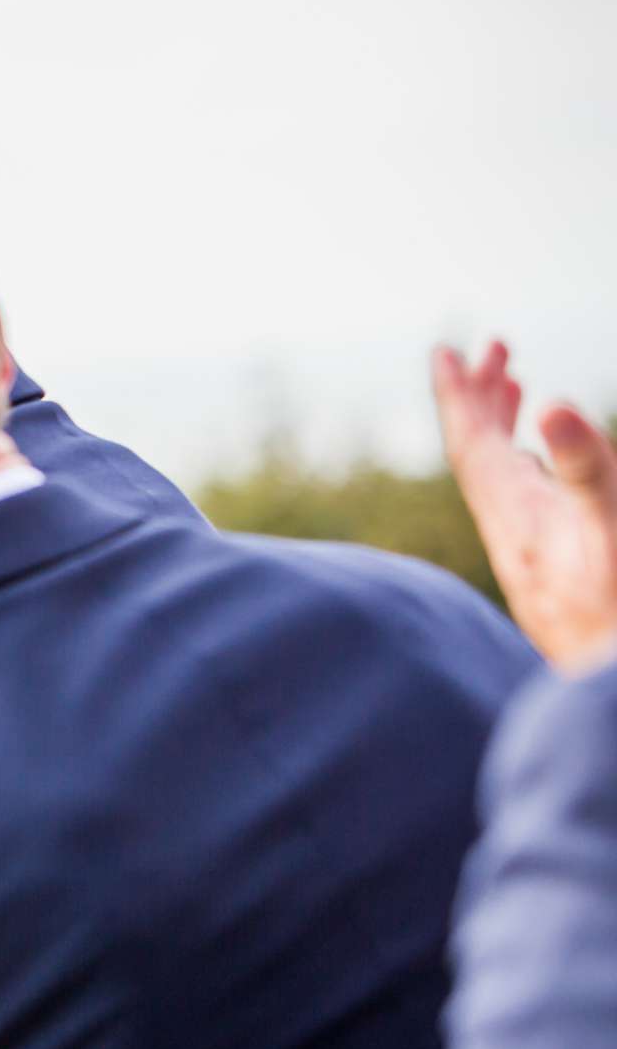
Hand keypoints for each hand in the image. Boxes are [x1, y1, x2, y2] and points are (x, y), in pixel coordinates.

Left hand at [436, 340, 616, 670]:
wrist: (616, 699)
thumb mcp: (613, 532)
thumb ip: (586, 470)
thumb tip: (554, 406)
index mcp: (516, 521)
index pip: (472, 446)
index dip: (460, 396)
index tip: (447, 349)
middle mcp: (516, 538)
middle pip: (481, 457)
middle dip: (485, 399)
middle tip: (492, 349)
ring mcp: (538, 559)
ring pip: (508, 483)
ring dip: (508, 431)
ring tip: (516, 390)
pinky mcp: (562, 580)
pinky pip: (535, 511)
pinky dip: (538, 474)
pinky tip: (548, 473)